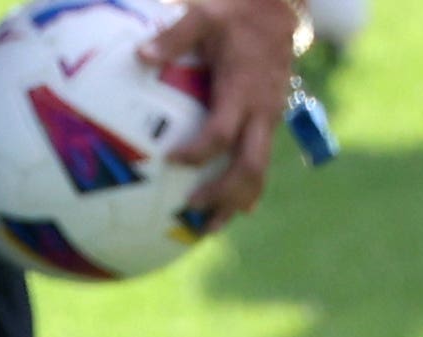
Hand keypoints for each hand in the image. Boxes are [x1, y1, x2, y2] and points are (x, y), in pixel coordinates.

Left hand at [144, 0, 301, 224]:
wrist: (281, 7)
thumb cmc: (236, 12)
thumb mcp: (204, 15)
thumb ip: (174, 36)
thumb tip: (141, 55)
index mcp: (243, 90)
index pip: (222, 131)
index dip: (199, 150)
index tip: (171, 161)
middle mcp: (261, 111)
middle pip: (249, 166)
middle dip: (223, 194)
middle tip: (191, 211)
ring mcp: (269, 119)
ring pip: (259, 171)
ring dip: (235, 202)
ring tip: (208, 228)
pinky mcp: (268, 122)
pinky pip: (258, 160)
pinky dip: (243, 188)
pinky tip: (224, 210)